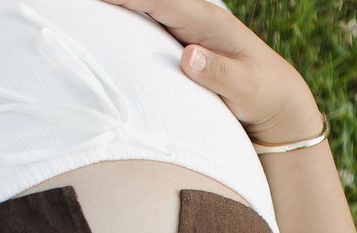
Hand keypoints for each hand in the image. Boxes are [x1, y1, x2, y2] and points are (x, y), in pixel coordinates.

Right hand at [96, 0, 320, 144]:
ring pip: (145, 7)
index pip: (160, 0)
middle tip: (79, 2)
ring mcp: (186, 28)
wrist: (277, 98)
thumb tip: (188, 56)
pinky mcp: (181, 42)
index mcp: (206, 21)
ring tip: (85, 8)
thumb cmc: (262, 94)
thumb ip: (218, 73)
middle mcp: (194, 17)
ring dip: (118, 4)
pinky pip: (148, 22)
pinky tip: (106, 19)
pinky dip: (127, 16)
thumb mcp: (244, 88)